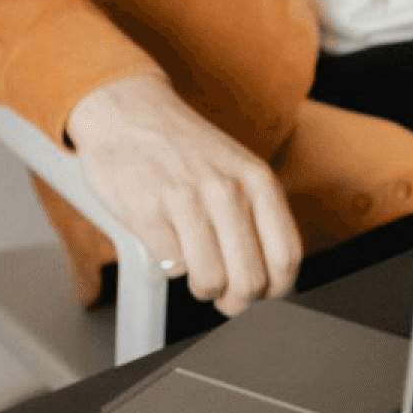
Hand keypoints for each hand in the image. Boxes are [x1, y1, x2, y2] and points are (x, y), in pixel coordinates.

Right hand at [66, 74, 302, 316]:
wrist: (126, 111)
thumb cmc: (182, 147)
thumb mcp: (235, 168)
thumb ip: (257, 214)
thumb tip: (272, 276)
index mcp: (256, 180)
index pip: (285, 257)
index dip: (275, 289)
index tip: (262, 294)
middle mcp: (225, 190)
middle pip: (249, 279)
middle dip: (236, 301)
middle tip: (224, 296)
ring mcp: (185, 200)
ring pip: (210, 281)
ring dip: (202, 287)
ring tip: (195, 271)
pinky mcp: (146, 212)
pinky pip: (170, 266)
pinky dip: (169, 264)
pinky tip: (166, 242)